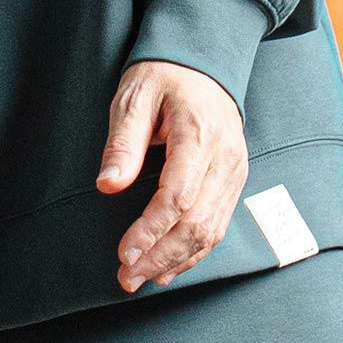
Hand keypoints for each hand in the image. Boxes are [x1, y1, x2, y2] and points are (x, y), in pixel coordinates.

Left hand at [96, 61, 248, 292]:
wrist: (205, 62)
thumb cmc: (165, 77)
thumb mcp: (134, 97)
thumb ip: (123, 143)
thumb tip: (108, 185)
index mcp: (199, 134)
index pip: (178, 196)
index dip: (151, 231)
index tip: (124, 254)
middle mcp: (224, 158)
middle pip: (196, 222)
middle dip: (160, 256)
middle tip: (126, 278)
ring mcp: (234, 173)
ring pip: (209, 231)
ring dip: (174, 262)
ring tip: (141, 279)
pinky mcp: (233, 183)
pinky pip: (217, 227)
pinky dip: (192, 254)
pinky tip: (166, 270)